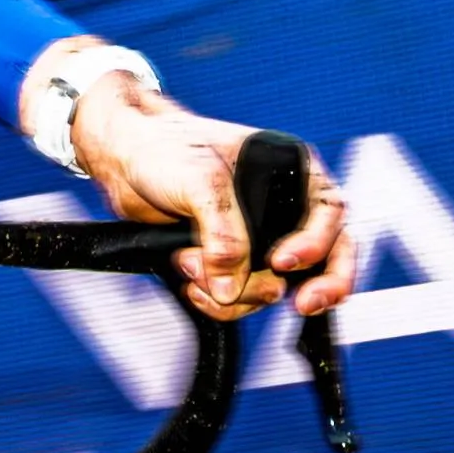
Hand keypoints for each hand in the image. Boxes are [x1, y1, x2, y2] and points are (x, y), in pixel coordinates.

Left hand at [63, 66, 353, 321]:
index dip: (318, 243)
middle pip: (324, 258)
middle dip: (316, 287)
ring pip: (274, 286)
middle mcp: (282, 207)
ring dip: (238, 292)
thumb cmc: (164, 147)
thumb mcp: (201, 180)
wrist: (124, 161)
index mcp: (290, 172)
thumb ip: (223, 233)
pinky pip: (242, 298)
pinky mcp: (231, 263)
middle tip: (303, 304)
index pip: (329, 213)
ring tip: (191, 265)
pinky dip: (219, 301)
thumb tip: (232, 286)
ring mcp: (257, 239)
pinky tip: (193, 286)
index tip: (283, 261)